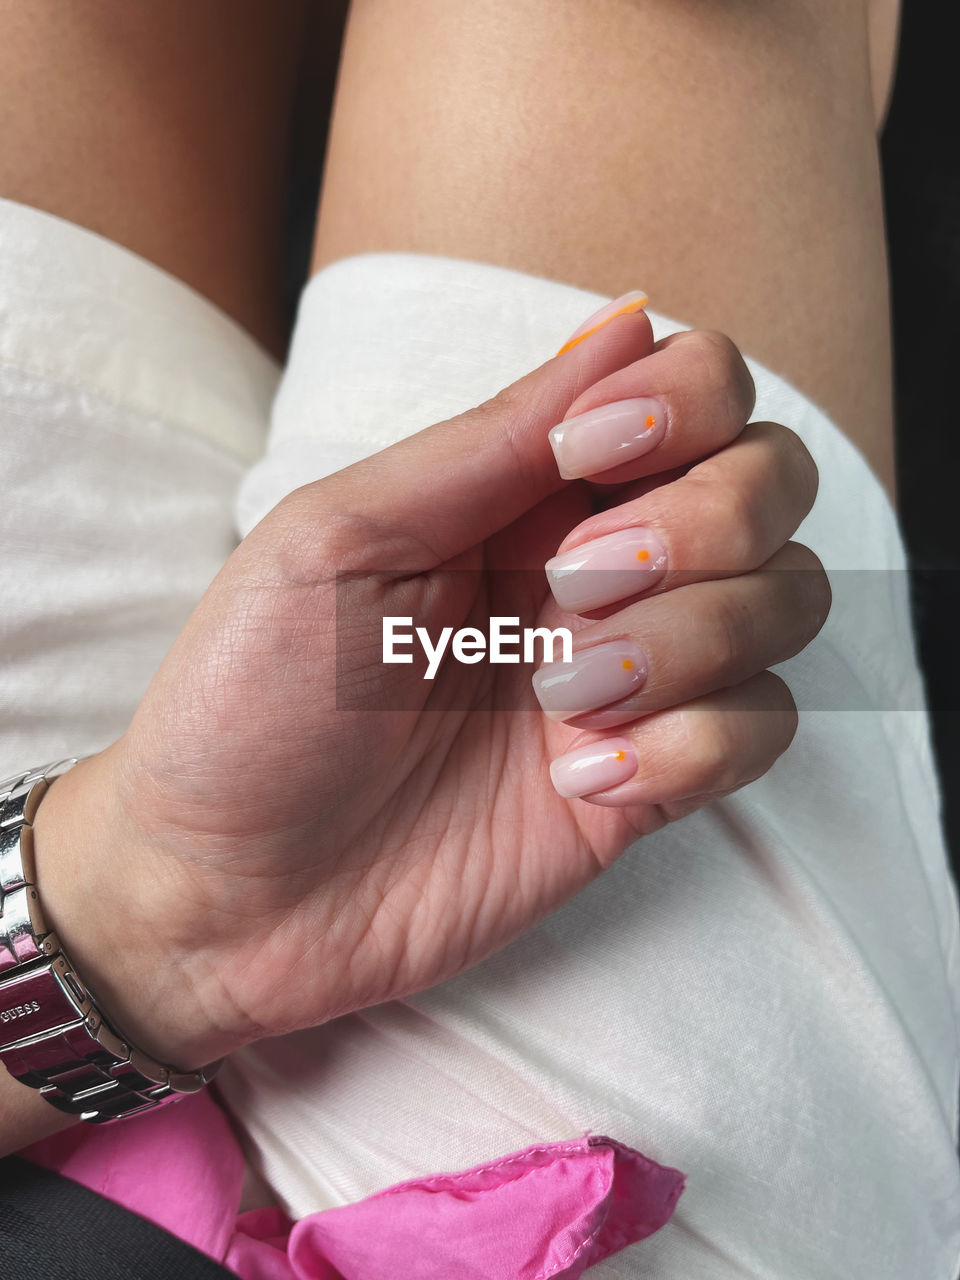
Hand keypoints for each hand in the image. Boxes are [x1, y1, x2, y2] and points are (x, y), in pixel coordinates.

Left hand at [33, 305, 827, 1071]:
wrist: (226, 896)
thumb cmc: (249, 702)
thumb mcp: (337, 539)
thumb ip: (488, 439)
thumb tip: (627, 319)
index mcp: (521, 488)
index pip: (698, 387)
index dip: (682, 403)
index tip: (585, 459)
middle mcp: (596, 567)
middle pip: (772, 483)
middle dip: (703, 524)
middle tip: (572, 586)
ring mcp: (632, 677)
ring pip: (786, 602)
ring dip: (689, 641)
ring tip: (558, 697)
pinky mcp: (649, 781)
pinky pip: (761, 729)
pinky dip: (692, 748)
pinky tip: (579, 780)